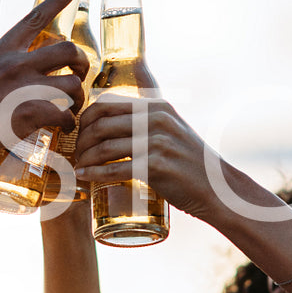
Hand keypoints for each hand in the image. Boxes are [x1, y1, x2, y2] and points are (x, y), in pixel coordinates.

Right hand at [0, 0, 88, 176]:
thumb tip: (18, 73)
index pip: (35, 17)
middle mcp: (14, 64)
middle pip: (68, 49)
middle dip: (81, 63)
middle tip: (79, 75)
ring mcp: (23, 87)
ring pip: (73, 84)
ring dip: (77, 98)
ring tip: (70, 108)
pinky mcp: (29, 113)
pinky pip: (66, 113)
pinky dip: (69, 122)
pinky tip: (62, 126)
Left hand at [72, 93, 219, 219]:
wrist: (216, 188)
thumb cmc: (188, 162)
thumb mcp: (170, 131)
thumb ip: (146, 124)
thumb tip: (110, 126)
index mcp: (156, 107)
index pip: (107, 104)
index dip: (85, 119)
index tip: (78, 134)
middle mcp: (156, 120)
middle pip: (101, 125)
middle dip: (81, 140)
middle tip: (75, 154)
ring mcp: (157, 142)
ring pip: (104, 147)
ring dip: (84, 158)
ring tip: (77, 167)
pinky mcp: (156, 166)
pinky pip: (115, 168)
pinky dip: (94, 173)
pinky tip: (84, 176)